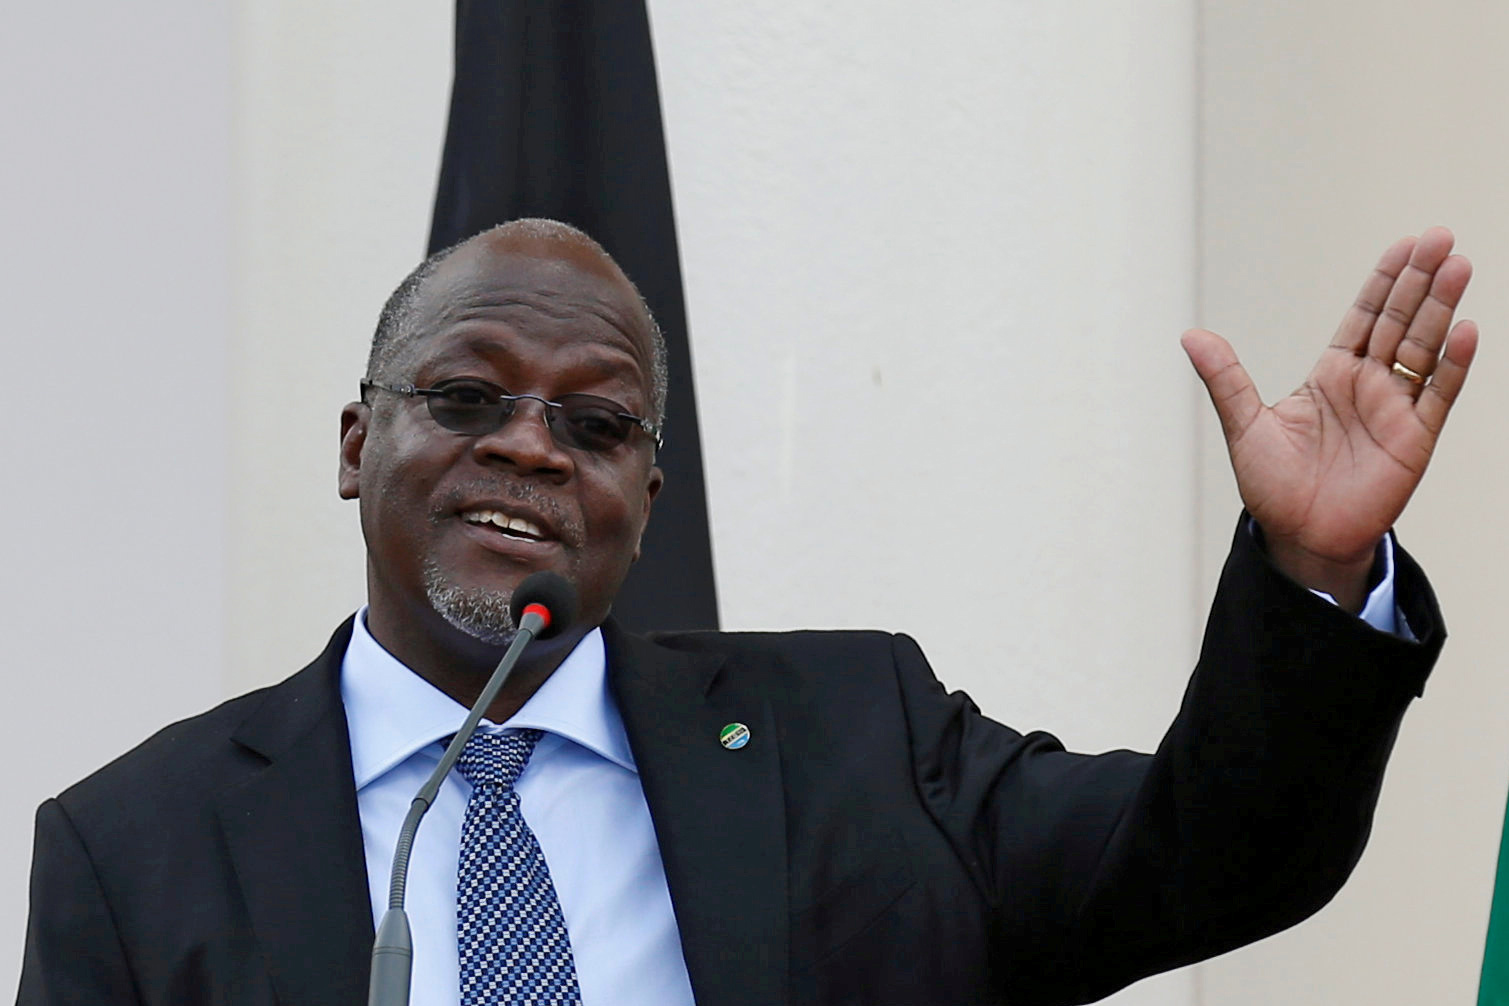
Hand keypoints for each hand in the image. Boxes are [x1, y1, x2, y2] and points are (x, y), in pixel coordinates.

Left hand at [1181, 227, 1478, 610]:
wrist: (1299, 538)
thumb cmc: (1273, 487)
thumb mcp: (1244, 426)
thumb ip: (1225, 379)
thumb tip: (1191, 335)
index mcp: (1331, 376)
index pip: (1364, 316)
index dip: (1385, 281)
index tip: (1405, 244)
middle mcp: (1368, 386)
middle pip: (1399, 321)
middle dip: (1419, 280)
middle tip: (1440, 238)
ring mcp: (1394, 410)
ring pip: (1423, 348)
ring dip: (1441, 309)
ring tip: (1458, 266)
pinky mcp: (1414, 439)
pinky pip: (1437, 395)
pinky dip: (1452, 365)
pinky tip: (1466, 331)